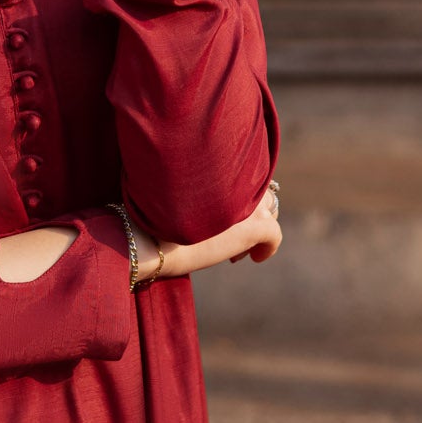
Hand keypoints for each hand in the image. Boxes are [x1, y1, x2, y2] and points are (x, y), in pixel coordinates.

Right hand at [130, 180, 282, 281]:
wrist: (147, 237)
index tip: (222, 216)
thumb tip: (199, 202)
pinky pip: (273, 236)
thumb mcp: (171, 195)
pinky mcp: (255, 227)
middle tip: (231, 237)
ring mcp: (247, 202)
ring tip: (235, 251)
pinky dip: (267, 248)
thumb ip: (195, 191)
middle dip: (250, 213)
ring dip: (257, 230)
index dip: (236, 194)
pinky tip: (255, 258)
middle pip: (259, 190)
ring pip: (269, 212)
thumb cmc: (148, 217)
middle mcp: (235, 178)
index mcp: (215, 164)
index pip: (242, 172)